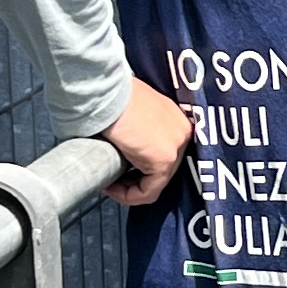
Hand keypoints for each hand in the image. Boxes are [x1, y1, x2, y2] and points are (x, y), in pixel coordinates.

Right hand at [101, 77, 192, 206]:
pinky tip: (111, 188)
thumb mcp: (129, 111)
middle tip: (112, 179)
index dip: (137, 167)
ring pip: (156, 183)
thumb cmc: (110, 95)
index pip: (161, 153)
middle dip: (134, 179)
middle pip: (160, 169)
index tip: (117, 168)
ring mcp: (176, 146)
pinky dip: (129, 196)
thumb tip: (124, 147)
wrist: (105, 91)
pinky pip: (149, 191)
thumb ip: (135, 128)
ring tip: (109, 184)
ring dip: (129, 189)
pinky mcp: (164, 159)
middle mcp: (181, 131)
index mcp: (174, 118)